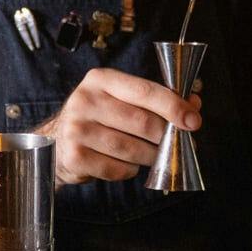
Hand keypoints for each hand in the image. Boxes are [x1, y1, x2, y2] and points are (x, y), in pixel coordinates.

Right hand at [37, 68, 202, 185]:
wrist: (57, 143)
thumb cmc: (99, 119)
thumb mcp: (122, 100)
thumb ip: (157, 100)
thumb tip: (194, 104)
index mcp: (100, 79)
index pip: (145, 91)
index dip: (174, 106)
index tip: (194, 121)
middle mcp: (85, 100)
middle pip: (142, 122)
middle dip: (166, 136)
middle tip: (177, 144)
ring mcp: (77, 129)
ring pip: (132, 149)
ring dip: (150, 156)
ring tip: (152, 155)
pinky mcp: (75, 156)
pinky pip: (117, 168)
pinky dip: (129, 170)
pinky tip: (126, 164)